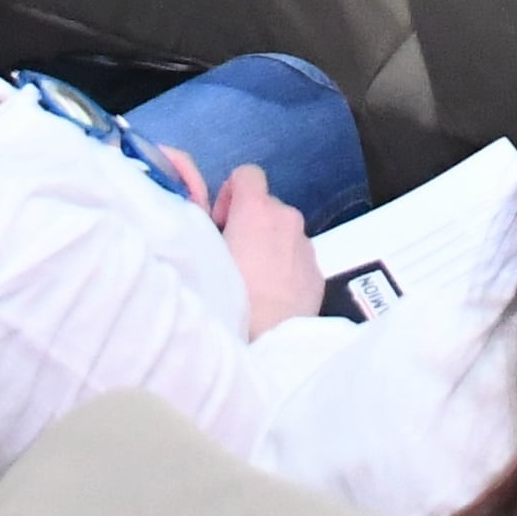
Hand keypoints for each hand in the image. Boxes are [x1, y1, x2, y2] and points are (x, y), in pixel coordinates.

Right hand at [207, 163, 323, 335]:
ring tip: (251, 280)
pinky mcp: (318, 273)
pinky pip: (297, 259)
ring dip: (268, 245)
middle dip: (249, 222)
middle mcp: (288, 218)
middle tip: (230, 255)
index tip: (220, 223)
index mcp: (259, 209)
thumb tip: (199, 208)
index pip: (247, 173)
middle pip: (266, 206)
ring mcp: (307, 246)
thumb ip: (198, 221)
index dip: (230, 194)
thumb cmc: (227, 294)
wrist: (266, 341)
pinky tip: (270, 296)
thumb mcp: (200, 252)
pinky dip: (284, 267)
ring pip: (283, 233)